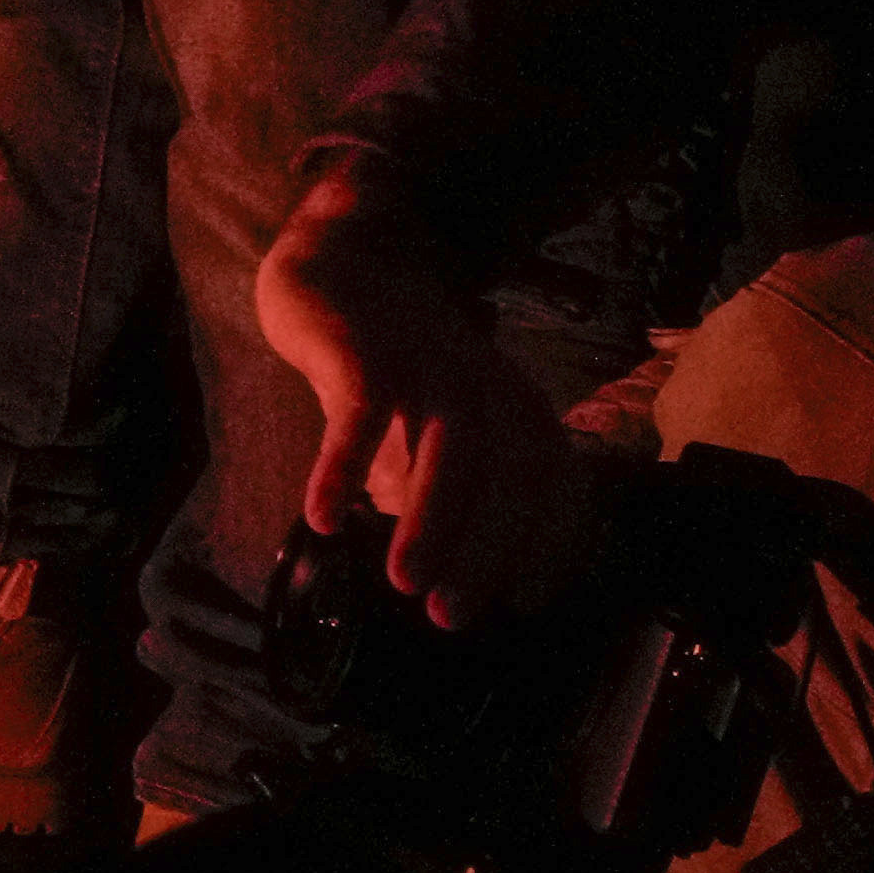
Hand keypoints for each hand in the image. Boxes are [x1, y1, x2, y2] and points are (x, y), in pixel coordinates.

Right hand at [256, 154, 608, 624]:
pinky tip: (323, 516)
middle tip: (452, 615)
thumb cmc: (385, 354)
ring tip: (404, 583)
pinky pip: (360, 413)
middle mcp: (483, 380)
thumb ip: (430, 481)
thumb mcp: (426, 422)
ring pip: (452, 446)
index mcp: (509, 400)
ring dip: (433, 520)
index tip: (525, 603)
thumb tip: (426, 558)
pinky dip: (344, 466)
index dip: (547, 542)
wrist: (335, 257)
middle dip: (488, 549)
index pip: (550, 479)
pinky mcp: (362, 348)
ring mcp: (426, 361)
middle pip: (509, 472)